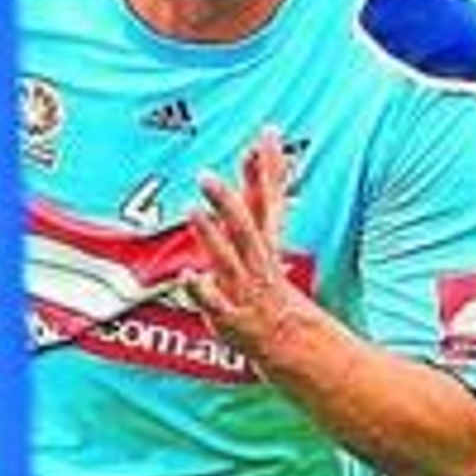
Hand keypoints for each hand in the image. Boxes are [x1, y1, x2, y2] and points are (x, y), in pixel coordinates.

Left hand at [183, 127, 311, 356]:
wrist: (288, 340)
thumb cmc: (269, 285)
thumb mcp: (269, 237)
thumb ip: (265, 198)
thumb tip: (267, 158)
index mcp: (265, 242)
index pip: (270, 198)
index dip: (269, 167)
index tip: (268, 135)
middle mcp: (256, 262)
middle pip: (245, 226)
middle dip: (227, 201)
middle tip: (206, 175)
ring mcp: (243, 289)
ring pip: (228, 259)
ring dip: (212, 236)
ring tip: (194, 212)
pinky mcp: (231, 316)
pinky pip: (215, 303)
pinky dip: (201, 291)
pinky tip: (187, 277)